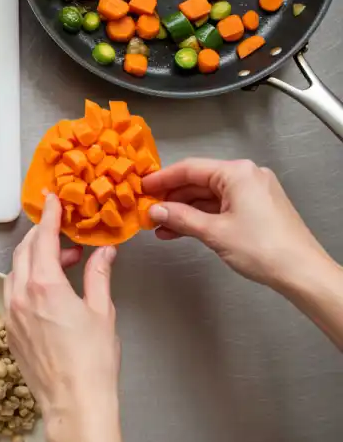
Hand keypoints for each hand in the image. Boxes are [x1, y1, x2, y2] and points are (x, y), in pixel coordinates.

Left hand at [4, 194, 120, 421]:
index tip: (53, 200)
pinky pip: (12, 294)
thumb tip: (104, 253)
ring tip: (64, 265)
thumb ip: (99, 275)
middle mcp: (21, 296)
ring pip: (15, 272)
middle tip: (64, 233)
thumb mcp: (102, 312)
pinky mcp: (9, 332)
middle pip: (24, 251)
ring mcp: (11, 314)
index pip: (44, 238)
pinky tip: (48, 291)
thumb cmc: (92, 363)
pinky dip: (27, 282)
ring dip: (35, 260)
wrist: (74, 404)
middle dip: (42, 236)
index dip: (50, 216)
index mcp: (44, 285)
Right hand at [143, 158, 333, 291]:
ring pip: (208, 197)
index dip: (162, 179)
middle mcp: (246, 176)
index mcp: (237, 173)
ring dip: (184, 211)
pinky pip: (220, 207)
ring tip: (160, 226)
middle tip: (148, 211)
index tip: (142, 188)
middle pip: (198, 182)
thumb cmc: (263, 248)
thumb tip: (155, 210)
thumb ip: (180, 217)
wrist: (301, 272)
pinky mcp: (255, 209)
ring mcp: (252, 193)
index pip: (190, 169)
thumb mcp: (213, 231)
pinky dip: (200, 218)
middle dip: (172, 198)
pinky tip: (180, 231)